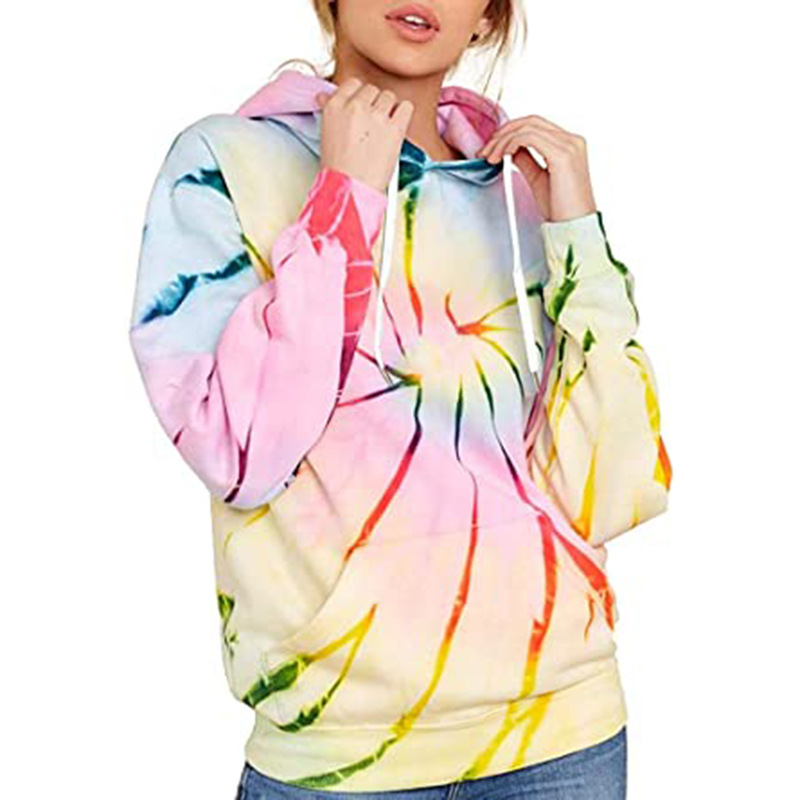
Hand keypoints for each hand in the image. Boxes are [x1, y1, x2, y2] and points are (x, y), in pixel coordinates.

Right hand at [315, 77, 413, 194]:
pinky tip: (396, 128)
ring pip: (389, 97)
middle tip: (372, 127)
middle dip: (374, 105)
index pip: (353, 84)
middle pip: (373, 90)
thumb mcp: (325, 134)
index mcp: (335, 106)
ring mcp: (376, 116)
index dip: (360, 97)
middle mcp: (355, 106)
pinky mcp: (395, 128)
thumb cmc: (338, 170)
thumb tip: (324, 95)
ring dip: (389, 111)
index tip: (362, 110)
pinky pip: (406, 107)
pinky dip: (404, 115)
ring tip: (382, 131)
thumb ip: (329, 110)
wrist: (351, 190)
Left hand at [476, 115, 597, 221]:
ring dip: (503, 140)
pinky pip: (529, 137)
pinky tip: (502, 156)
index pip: (535, 125)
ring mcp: (569, 145)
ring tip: (490, 158)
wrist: (574, 227)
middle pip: (530, 121)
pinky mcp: (562, 155)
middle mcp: (572, 140)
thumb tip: (509, 148)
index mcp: (569, 144)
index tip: (491, 148)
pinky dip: (511, 143)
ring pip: (528, 127)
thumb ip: (526, 160)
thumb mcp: (538, 179)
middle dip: (503, 133)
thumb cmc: (560, 209)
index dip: (510, 132)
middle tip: (484, 152)